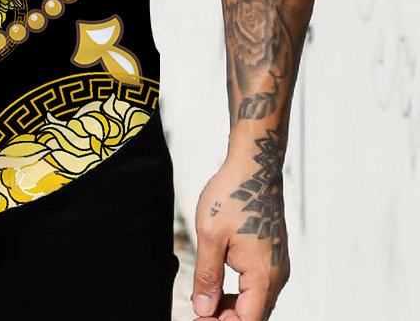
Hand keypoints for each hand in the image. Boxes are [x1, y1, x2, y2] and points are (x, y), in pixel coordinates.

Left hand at [190, 152, 290, 320]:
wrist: (253, 168)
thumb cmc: (232, 196)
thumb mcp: (210, 236)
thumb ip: (207, 276)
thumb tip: (204, 308)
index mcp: (263, 276)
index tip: (198, 317)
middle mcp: (276, 275)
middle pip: (253, 315)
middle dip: (225, 318)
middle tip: (198, 310)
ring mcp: (276, 265)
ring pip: (256, 301)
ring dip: (231, 306)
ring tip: (204, 299)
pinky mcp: (272, 256)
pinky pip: (258, 285)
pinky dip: (239, 292)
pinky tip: (218, 283)